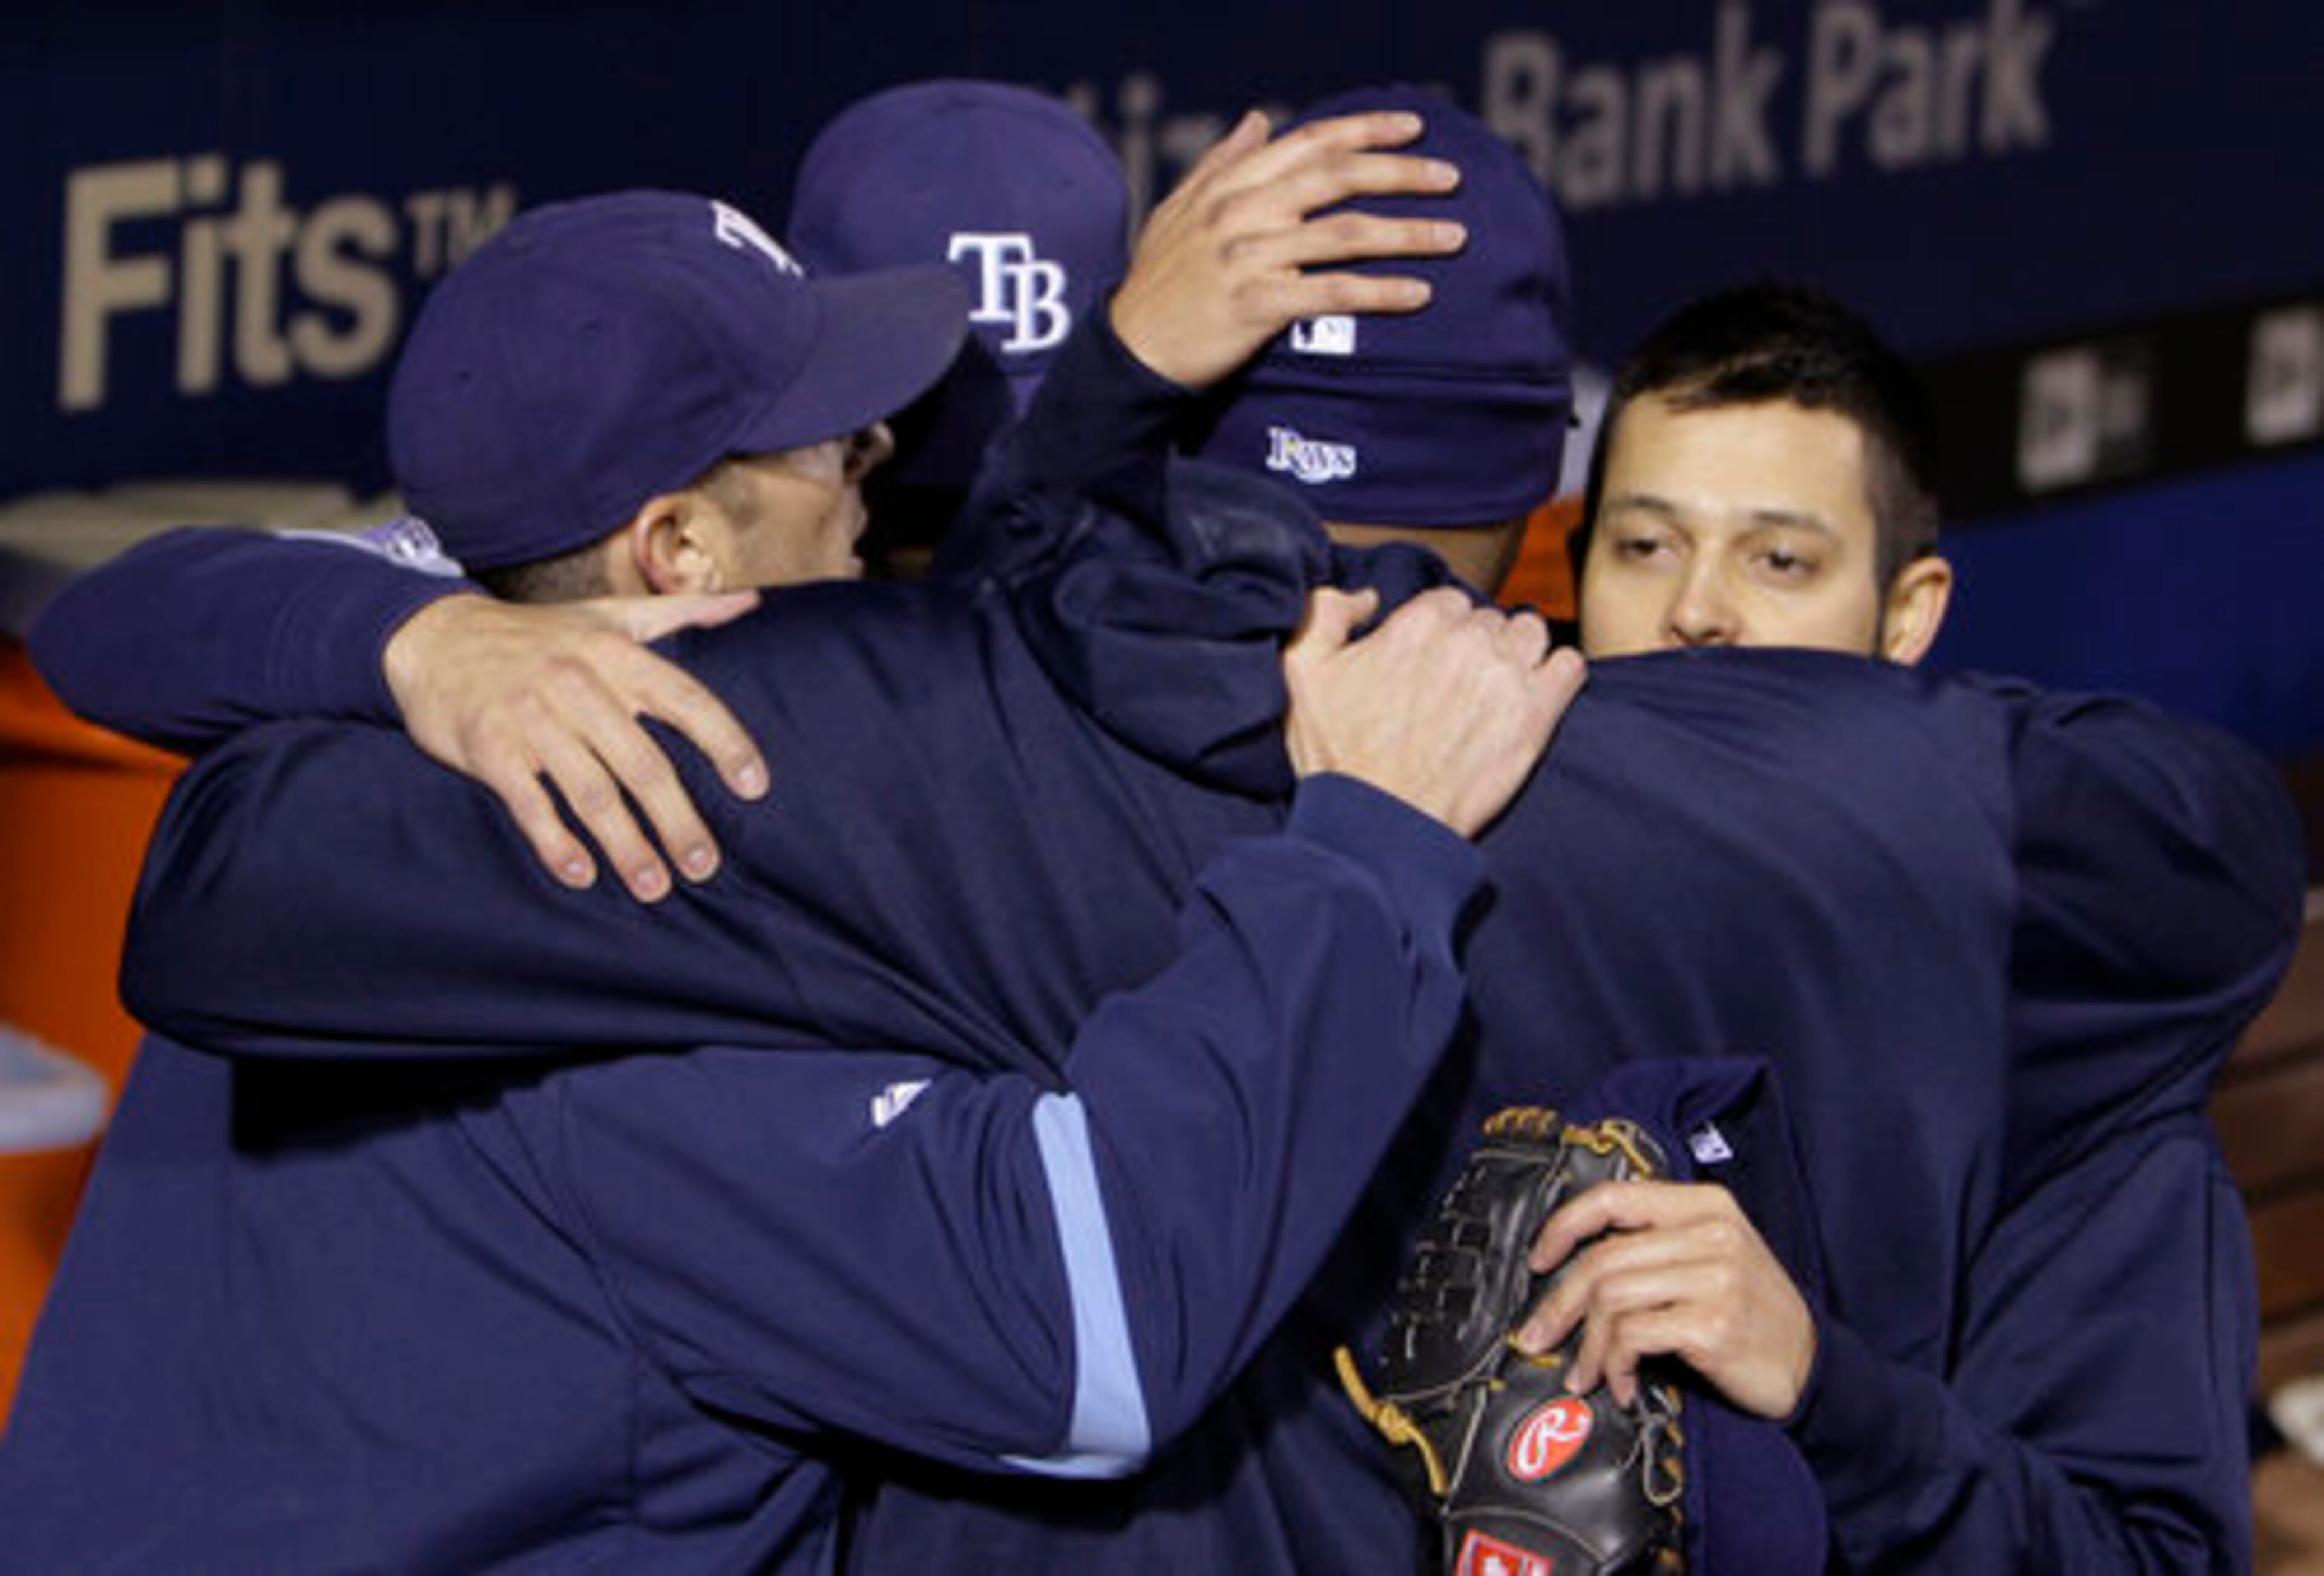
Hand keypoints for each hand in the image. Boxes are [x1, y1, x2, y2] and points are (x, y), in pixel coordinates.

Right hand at [382, 591, 769, 900]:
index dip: (726, 743)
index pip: (686, 701)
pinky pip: (529, 803)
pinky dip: (555, 842)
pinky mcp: (488, 746)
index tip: (756, 787)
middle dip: (677, 820)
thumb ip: (682, 613)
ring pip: (590, 791)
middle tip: (704, 867)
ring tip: (654, 887)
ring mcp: (530, 716)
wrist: (433, 636)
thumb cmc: (538, 635)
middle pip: (642, 763)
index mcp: (616, 654)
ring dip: (625, 845)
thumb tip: (753, 602)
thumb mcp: (608, 614)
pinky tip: (580, 875)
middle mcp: (578, 684)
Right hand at [1109, 107, 1465, 388]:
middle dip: (1401, 173)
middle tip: (1451, 178)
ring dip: (1407, 233)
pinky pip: (1332, 293)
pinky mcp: (1256, 307)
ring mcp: (1248, 259)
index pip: (1309, 142)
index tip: (1414, 126)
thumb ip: (1221, 163)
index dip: (1365, 129)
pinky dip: (1380, 291)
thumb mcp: (1178, 211)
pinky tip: (1417, 294)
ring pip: (1344, 234)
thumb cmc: (1157, 283)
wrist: (1130, 351)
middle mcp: (1241, 214)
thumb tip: (1258, 119)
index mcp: (1230, 186)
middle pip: (1336, 177)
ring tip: (1454, 236)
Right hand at [1282, 587, 1583, 838]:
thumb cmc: (1338, 758)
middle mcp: (1467, 642)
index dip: (1439, 630)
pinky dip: (1556, 674)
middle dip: (1476, 644)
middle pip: (1489, 619)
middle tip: (1456, 685)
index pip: (1448, 601)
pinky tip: (1534, 696)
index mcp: (1417, 624)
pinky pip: (1569, 667)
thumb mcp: (1302, 673)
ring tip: (1496, 688)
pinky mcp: (1537, 715)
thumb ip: (1323, 613)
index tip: (1429, 662)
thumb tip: (1366, 597)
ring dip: (1518, 652)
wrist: (1380, 826)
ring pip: (1531, 633)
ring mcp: (1507, 676)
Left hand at [1517, 1179, 1817, 1420]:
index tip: (1539, 1260)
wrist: (1812, 1364)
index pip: (1612, 1198)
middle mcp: (1711, 1233)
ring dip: (1588, 1347)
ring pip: (1612, 1298)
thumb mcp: (1712, 1257)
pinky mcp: (1715, 1323)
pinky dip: (1616, 1365)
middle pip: (1603, 1258)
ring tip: (1587, 1374)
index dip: (1563, 1226)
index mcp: (1704, 1205)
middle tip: (1537, 1336)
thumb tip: (1572, 1268)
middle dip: (1559, 1304)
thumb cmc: (1750, 1311)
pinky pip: (1634, 1336)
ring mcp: (1716, 1276)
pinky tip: (1622, 1385)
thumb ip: (1655, 1246)